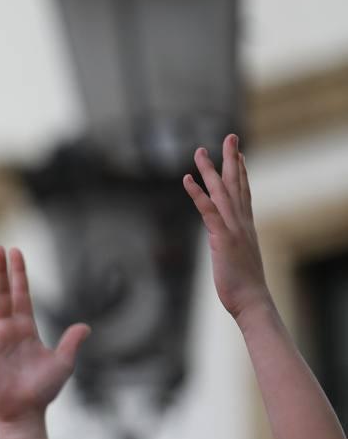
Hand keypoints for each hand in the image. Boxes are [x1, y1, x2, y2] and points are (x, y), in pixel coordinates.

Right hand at [0, 247, 89, 425]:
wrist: (25, 412)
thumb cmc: (43, 390)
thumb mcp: (63, 364)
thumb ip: (71, 343)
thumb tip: (86, 327)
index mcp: (25, 328)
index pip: (21, 294)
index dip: (19, 274)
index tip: (15, 252)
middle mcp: (6, 330)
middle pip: (1, 294)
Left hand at [182, 134, 270, 320]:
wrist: (253, 301)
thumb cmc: (244, 285)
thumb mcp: (238, 259)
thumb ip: (232, 245)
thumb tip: (226, 243)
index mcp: (246, 226)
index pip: (244, 192)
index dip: (241, 171)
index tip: (238, 154)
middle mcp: (242, 222)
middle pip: (236, 184)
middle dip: (232, 159)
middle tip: (229, 136)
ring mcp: (233, 228)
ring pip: (221, 191)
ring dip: (210, 170)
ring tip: (199, 151)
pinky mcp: (222, 238)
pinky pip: (208, 211)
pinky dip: (197, 194)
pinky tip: (186, 180)